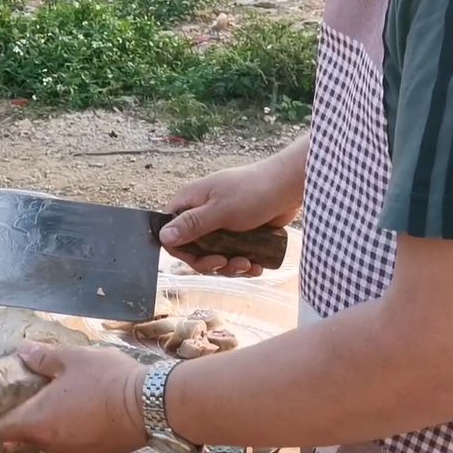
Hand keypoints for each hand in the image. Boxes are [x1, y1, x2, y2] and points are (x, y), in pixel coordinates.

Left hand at [0, 343, 148, 452]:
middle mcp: (50, 446)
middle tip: (30, 398)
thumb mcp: (72, 359)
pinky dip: (69, 433)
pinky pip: (70, 447)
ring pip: (48, 443)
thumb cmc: (106, 379)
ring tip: (62, 402)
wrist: (150, 406)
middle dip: (21, 421)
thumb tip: (22, 351)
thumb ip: (42, 358)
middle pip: (21, 439)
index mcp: (37, 422)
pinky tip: (84, 413)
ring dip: (48, 427)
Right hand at [160, 145, 305, 275]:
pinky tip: (256, 266)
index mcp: (190, 202)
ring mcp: (221, 224)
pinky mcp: (239, 233)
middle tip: (229, 263)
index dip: (183, 251)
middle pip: (194, 250)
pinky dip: (244, 264)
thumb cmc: (254, 191)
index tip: (206, 258)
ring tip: (249, 264)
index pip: (171, 233)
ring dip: (231, 266)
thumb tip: (163, 237)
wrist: (289, 186)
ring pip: (214, 255)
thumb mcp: (220, 210)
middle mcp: (202, 213)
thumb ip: (192, 224)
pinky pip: (233, 255)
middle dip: (212, 263)